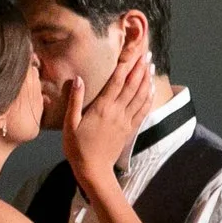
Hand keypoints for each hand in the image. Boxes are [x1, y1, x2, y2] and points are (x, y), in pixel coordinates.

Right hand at [58, 46, 152, 190]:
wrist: (93, 170)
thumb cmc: (77, 147)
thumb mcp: (70, 124)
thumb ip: (74, 101)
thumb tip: (78, 79)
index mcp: (102, 108)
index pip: (116, 82)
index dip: (126, 65)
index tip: (133, 52)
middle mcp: (117, 112)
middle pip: (132, 85)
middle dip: (140, 68)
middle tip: (147, 52)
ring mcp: (125, 121)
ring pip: (140, 96)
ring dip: (146, 79)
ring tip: (151, 65)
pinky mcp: (130, 129)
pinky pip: (142, 111)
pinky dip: (148, 98)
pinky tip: (151, 88)